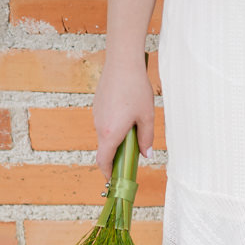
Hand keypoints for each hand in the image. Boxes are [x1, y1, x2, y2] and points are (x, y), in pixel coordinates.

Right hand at [92, 56, 155, 177]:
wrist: (122, 64)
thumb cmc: (136, 90)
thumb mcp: (147, 117)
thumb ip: (146, 138)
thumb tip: (146, 155)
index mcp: (110, 133)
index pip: (104, 160)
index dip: (108, 172)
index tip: (114, 180)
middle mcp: (99, 126)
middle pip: (105, 148)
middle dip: (117, 155)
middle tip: (133, 156)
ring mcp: (96, 115)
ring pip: (106, 134)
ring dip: (117, 139)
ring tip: (135, 130)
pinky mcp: (98, 106)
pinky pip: (105, 122)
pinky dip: (114, 126)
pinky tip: (128, 115)